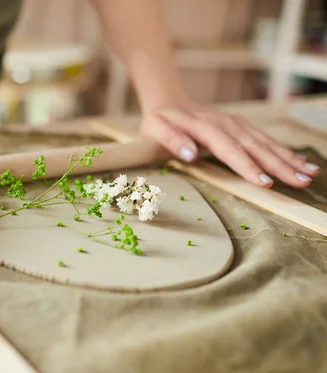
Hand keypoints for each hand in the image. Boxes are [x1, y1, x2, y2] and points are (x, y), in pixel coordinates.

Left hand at [140, 102, 319, 187]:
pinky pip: (265, 139)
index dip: (247, 166)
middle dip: (279, 165)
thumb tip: (190, 153)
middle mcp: (225, 124)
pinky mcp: (241, 126)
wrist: (169, 99)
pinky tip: (300, 161)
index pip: (229, 150)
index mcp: (205, 127)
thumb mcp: (155, 128)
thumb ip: (171, 140)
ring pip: (265, 142)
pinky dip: (284, 150)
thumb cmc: (159, 121)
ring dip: (288, 158)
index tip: (264, 181)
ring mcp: (236, 124)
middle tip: (300, 182)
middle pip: (255, 146)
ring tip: (309, 174)